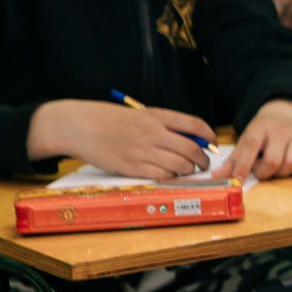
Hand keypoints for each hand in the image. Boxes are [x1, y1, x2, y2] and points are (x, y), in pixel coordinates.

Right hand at [28, 100, 213, 177]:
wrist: (79, 127)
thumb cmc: (108, 120)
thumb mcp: (138, 114)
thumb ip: (163, 125)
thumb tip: (190, 140)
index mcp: (155, 115)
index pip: (194, 124)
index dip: (209, 136)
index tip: (213, 143)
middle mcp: (152, 133)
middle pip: (191, 149)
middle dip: (203, 159)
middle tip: (204, 163)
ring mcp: (142, 151)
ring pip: (180, 165)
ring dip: (188, 170)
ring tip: (187, 170)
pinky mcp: (132, 167)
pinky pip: (162, 175)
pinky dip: (171, 177)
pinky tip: (170, 175)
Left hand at [215, 98, 291, 180]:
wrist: (289, 112)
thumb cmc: (264, 132)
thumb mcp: (247, 139)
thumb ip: (233, 160)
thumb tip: (217, 177)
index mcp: (260, 128)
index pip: (250, 146)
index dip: (243, 165)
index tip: (237, 180)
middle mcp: (281, 130)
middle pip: (273, 161)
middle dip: (264, 172)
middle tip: (262, 170)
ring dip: (282, 173)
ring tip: (277, 166)